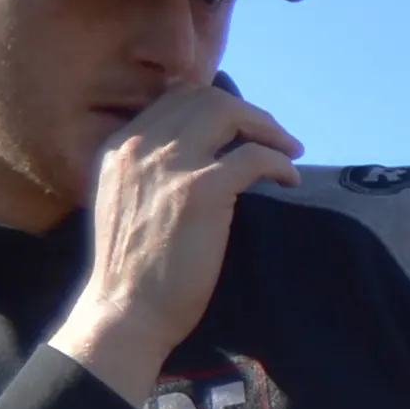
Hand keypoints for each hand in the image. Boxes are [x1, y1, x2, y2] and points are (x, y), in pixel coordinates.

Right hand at [53, 81, 302, 405]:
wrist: (125, 312)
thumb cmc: (133, 271)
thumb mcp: (123, 202)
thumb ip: (148, 171)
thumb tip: (200, 154)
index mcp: (121, 146)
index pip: (176, 97)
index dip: (217, 104)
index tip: (242, 127)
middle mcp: (141, 146)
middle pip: (206, 97)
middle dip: (248, 112)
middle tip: (275, 137)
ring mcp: (171, 165)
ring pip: (229, 113)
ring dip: (268, 128)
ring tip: (289, 151)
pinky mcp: (201, 191)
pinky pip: (254, 156)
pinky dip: (279, 162)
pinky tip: (288, 180)